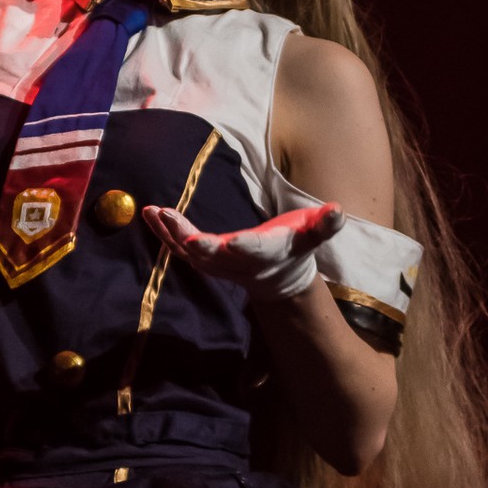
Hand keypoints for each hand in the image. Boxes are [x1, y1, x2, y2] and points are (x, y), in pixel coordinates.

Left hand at [143, 200, 344, 302]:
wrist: (276, 277)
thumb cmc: (296, 247)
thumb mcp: (313, 235)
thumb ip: (324, 225)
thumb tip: (338, 210)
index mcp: (266, 253)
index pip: (255, 250)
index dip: (246, 247)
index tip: (233, 241)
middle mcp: (237, 262)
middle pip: (212, 255)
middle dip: (192, 240)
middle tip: (171, 219)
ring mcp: (217, 264)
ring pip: (189, 253)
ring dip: (170, 233)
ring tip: (154, 211)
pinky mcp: (203, 259)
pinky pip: (179, 248)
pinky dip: (163, 232)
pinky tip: (149, 213)